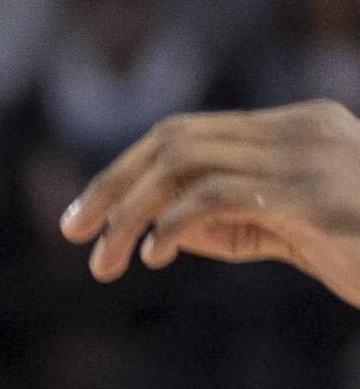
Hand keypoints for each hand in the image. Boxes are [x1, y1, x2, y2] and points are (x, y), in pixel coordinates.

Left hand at [61, 101, 359, 305]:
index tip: (83, 216)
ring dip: (132, 213)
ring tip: (106, 260)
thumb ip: (238, 223)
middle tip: (72, 234)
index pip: (186, 132)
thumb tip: (166, 232)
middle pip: (175, 140)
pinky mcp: (317, 198)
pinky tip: (156, 256)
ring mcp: (312, 159)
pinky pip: (221, 197)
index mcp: (296, 128)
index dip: (124, 170)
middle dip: (113, 187)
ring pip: (187, 164)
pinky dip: (173, 226)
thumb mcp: (293, 232)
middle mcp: (302, 130)